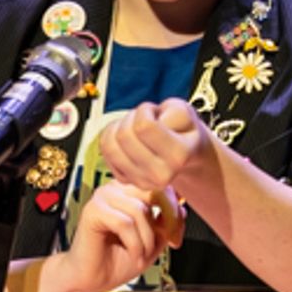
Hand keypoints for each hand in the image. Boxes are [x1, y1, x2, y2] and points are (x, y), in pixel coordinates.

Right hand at [53, 180, 183, 291]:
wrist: (93, 279)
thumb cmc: (117, 260)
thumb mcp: (153, 240)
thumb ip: (167, 223)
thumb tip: (182, 207)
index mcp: (128, 190)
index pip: (160, 186)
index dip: (173, 210)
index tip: (175, 236)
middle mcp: (114, 188)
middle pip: (152, 193)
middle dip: (165, 221)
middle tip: (167, 243)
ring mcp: (102, 197)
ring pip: (139, 210)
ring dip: (147, 239)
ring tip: (142, 255)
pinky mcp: (93, 211)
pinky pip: (125, 223)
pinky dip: (134, 244)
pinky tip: (133, 255)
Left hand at [99, 98, 215, 201]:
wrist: (184, 156)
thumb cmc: (182, 131)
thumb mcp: (186, 112)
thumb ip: (173, 112)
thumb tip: (150, 124)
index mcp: (179, 156)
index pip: (143, 126)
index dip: (145, 110)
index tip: (154, 112)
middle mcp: (161, 174)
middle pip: (124, 135)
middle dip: (131, 118)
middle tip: (145, 120)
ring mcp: (142, 181)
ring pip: (110, 145)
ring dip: (119, 127)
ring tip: (134, 127)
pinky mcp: (126, 181)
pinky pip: (105, 152)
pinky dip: (111, 138)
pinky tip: (127, 138)